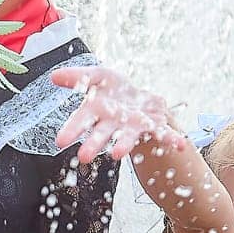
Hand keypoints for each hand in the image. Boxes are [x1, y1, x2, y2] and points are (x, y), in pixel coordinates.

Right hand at [52, 66, 178, 163]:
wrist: (138, 98)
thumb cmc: (113, 89)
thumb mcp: (96, 76)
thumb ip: (77, 77)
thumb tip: (53, 76)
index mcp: (97, 112)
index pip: (81, 120)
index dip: (71, 130)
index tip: (60, 141)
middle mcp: (114, 123)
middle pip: (102, 134)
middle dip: (94, 144)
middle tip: (83, 156)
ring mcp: (133, 126)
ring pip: (128, 137)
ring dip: (123, 145)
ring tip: (116, 154)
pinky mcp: (153, 125)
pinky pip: (162, 133)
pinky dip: (171, 138)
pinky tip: (181, 144)